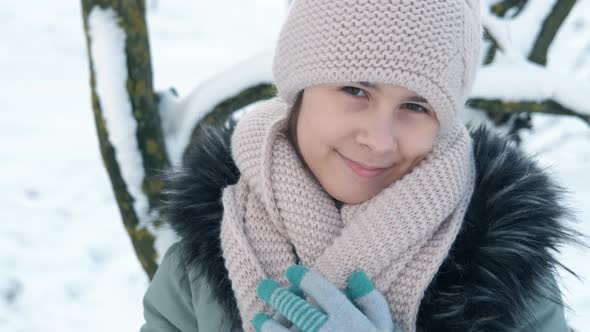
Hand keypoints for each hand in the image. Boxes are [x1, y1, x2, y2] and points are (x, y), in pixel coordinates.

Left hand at [252, 265, 401, 331]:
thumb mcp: (384, 328)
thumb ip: (372, 301)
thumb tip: (355, 273)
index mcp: (348, 321)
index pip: (322, 291)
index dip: (304, 278)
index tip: (291, 270)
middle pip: (296, 309)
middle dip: (277, 295)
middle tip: (263, 286)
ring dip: (267, 325)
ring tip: (259, 318)